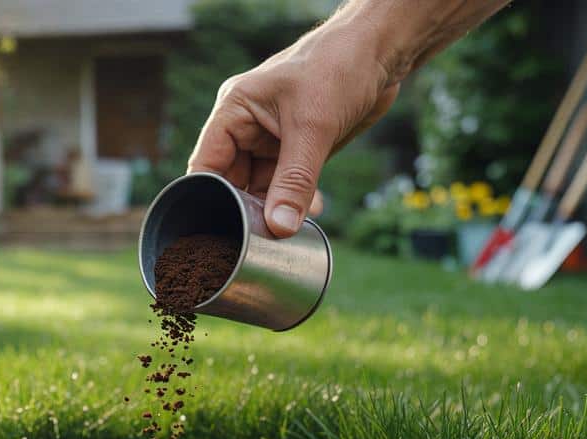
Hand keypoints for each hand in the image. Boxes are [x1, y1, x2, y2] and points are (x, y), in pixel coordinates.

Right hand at [188, 30, 399, 237]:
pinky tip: (311, 213)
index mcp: (234, 110)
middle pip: (232, 182)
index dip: (209, 200)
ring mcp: (271, 140)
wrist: (381, 53)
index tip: (221, 234)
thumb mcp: (313, 128)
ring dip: (275, 209)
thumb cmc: (338, 67)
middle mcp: (246, 127)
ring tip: (290, 227)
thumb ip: (294, 181)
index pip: (206, 165)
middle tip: (263, 236)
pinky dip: (296, 202)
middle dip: (247, 210)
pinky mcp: (297, 150)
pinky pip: (287, 186)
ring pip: (261, 189)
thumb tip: (279, 228)